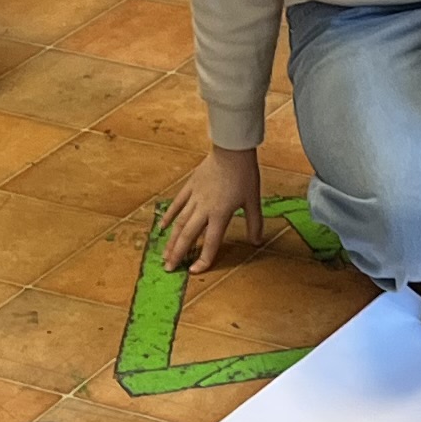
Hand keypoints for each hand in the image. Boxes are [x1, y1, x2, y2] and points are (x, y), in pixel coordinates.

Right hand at [161, 147, 264, 271]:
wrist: (232, 150)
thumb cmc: (244, 175)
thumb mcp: (253, 201)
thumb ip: (254, 223)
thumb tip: (257, 242)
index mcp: (220, 214)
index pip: (211, 242)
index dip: (203, 259)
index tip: (194, 271)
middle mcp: (204, 208)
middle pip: (188, 235)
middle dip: (178, 253)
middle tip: (170, 268)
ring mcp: (194, 197)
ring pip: (179, 223)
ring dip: (171, 240)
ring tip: (164, 254)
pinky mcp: (189, 186)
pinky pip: (177, 204)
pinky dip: (169, 216)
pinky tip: (163, 227)